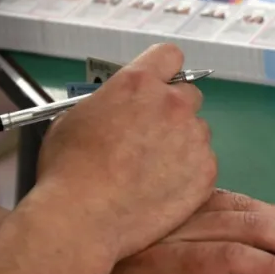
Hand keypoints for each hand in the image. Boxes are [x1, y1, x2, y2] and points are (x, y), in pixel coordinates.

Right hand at [30, 44, 216, 262]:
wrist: (83, 218)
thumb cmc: (69, 170)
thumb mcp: (74, 118)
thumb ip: (108, 102)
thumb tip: (118, 106)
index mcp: (138, 84)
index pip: (169, 56)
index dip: (164, 70)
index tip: (159, 84)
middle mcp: (172, 105)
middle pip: (188, 95)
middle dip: (172, 110)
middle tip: (151, 135)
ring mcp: (193, 138)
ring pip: (196, 132)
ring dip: (181, 143)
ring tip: (151, 169)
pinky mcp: (205, 170)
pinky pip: (203, 163)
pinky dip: (188, 173)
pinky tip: (161, 188)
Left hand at [75, 190, 274, 273]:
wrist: (53, 252)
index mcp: (166, 257)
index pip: (229, 257)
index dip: (270, 265)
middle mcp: (179, 227)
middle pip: (248, 227)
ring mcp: (182, 213)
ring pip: (243, 209)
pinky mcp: (180, 205)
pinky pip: (228, 198)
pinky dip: (260, 206)